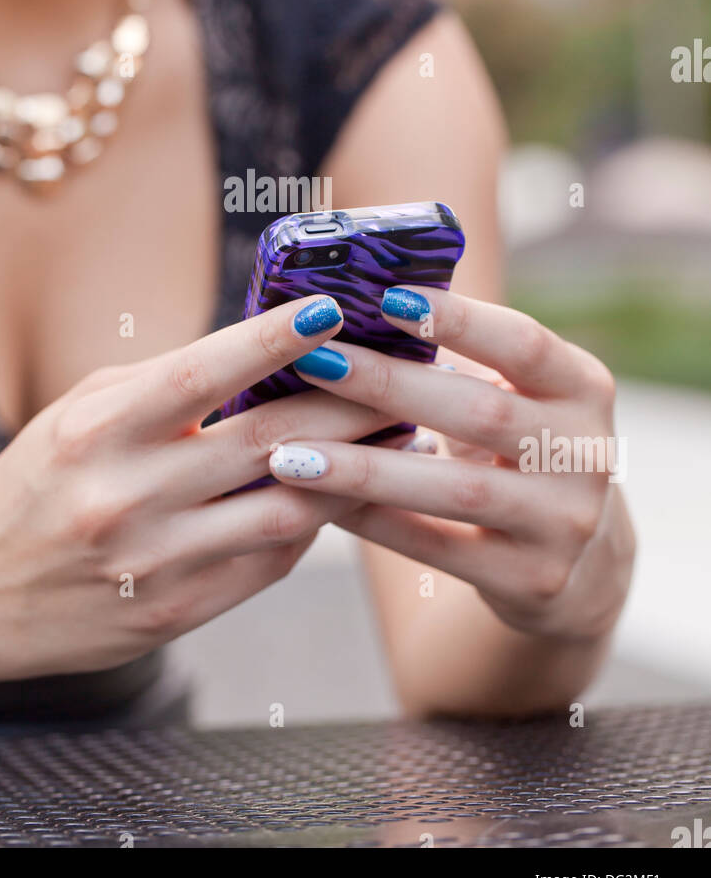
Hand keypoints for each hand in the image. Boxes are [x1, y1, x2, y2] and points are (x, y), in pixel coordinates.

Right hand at [0, 296, 391, 684]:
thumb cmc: (38, 480)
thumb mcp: (83, 412)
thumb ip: (168, 386)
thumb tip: (272, 353)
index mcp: (97, 430)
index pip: (199, 373)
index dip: (272, 339)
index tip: (331, 309)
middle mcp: (125, 496)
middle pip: (266, 443)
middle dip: (348, 405)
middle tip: (405, 377)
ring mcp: (152, 562)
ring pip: (286, 510)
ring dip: (354, 472)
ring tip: (401, 439)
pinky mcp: (173, 613)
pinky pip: (268, 562)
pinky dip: (312, 523)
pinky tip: (343, 494)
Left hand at [267, 287, 635, 642]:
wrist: (580, 564)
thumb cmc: (521, 449)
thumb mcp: (519, 397)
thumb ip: (464, 356)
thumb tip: (353, 307)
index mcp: (583, 388)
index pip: (523, 343)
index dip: (459, 319)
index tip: (385, 296)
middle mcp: (585, 454)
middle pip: (481, 412)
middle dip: (389, 387)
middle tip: (314, 362)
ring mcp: (564, 523)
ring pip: (457, 489)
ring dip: (366, 469)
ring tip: (291, 453)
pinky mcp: (533, 580)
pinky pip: (439, 549)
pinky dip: (375, 522)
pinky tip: (318, 503)